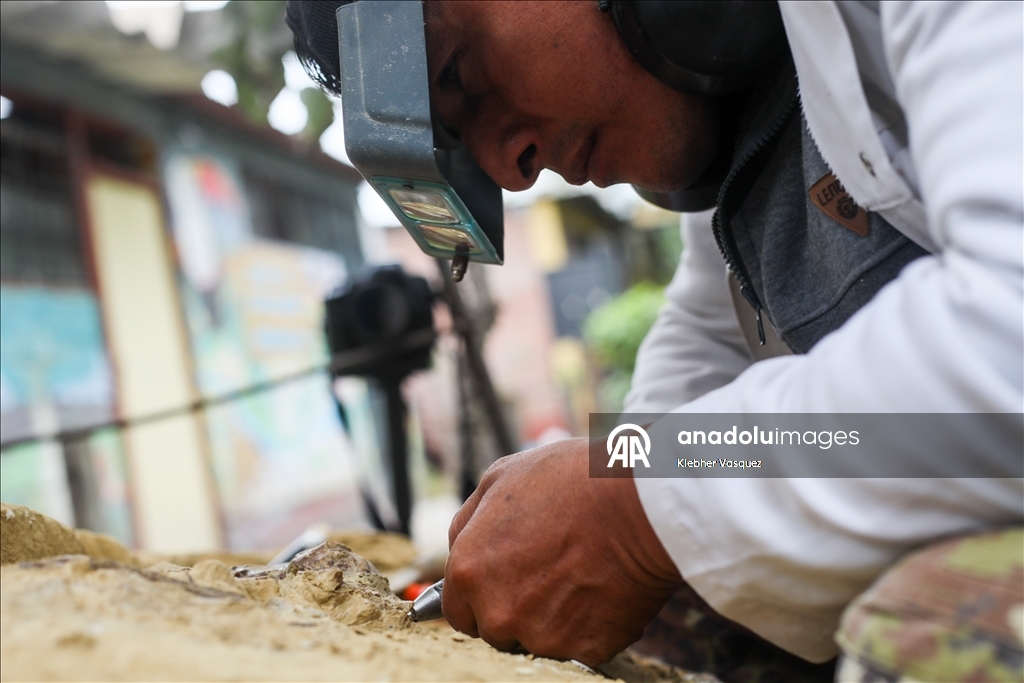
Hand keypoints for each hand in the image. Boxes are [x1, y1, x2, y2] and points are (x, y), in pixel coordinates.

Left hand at [442, 437, 682, 665]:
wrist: (640, 505)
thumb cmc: (573, 481)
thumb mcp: (501, 477)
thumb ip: (469, 521)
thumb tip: (460, 545)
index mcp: (469, 572)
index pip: (458, 612)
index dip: (480, 595)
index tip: (504, 582)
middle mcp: (498, 612)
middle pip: (496, 631)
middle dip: (515, 608)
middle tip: (548, 572)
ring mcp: (542, 636)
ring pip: (537, 640)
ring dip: (552, 618)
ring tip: (580, 573)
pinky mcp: (584, 650)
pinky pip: (580, 646)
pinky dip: (590, 624)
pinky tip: (602, 587)